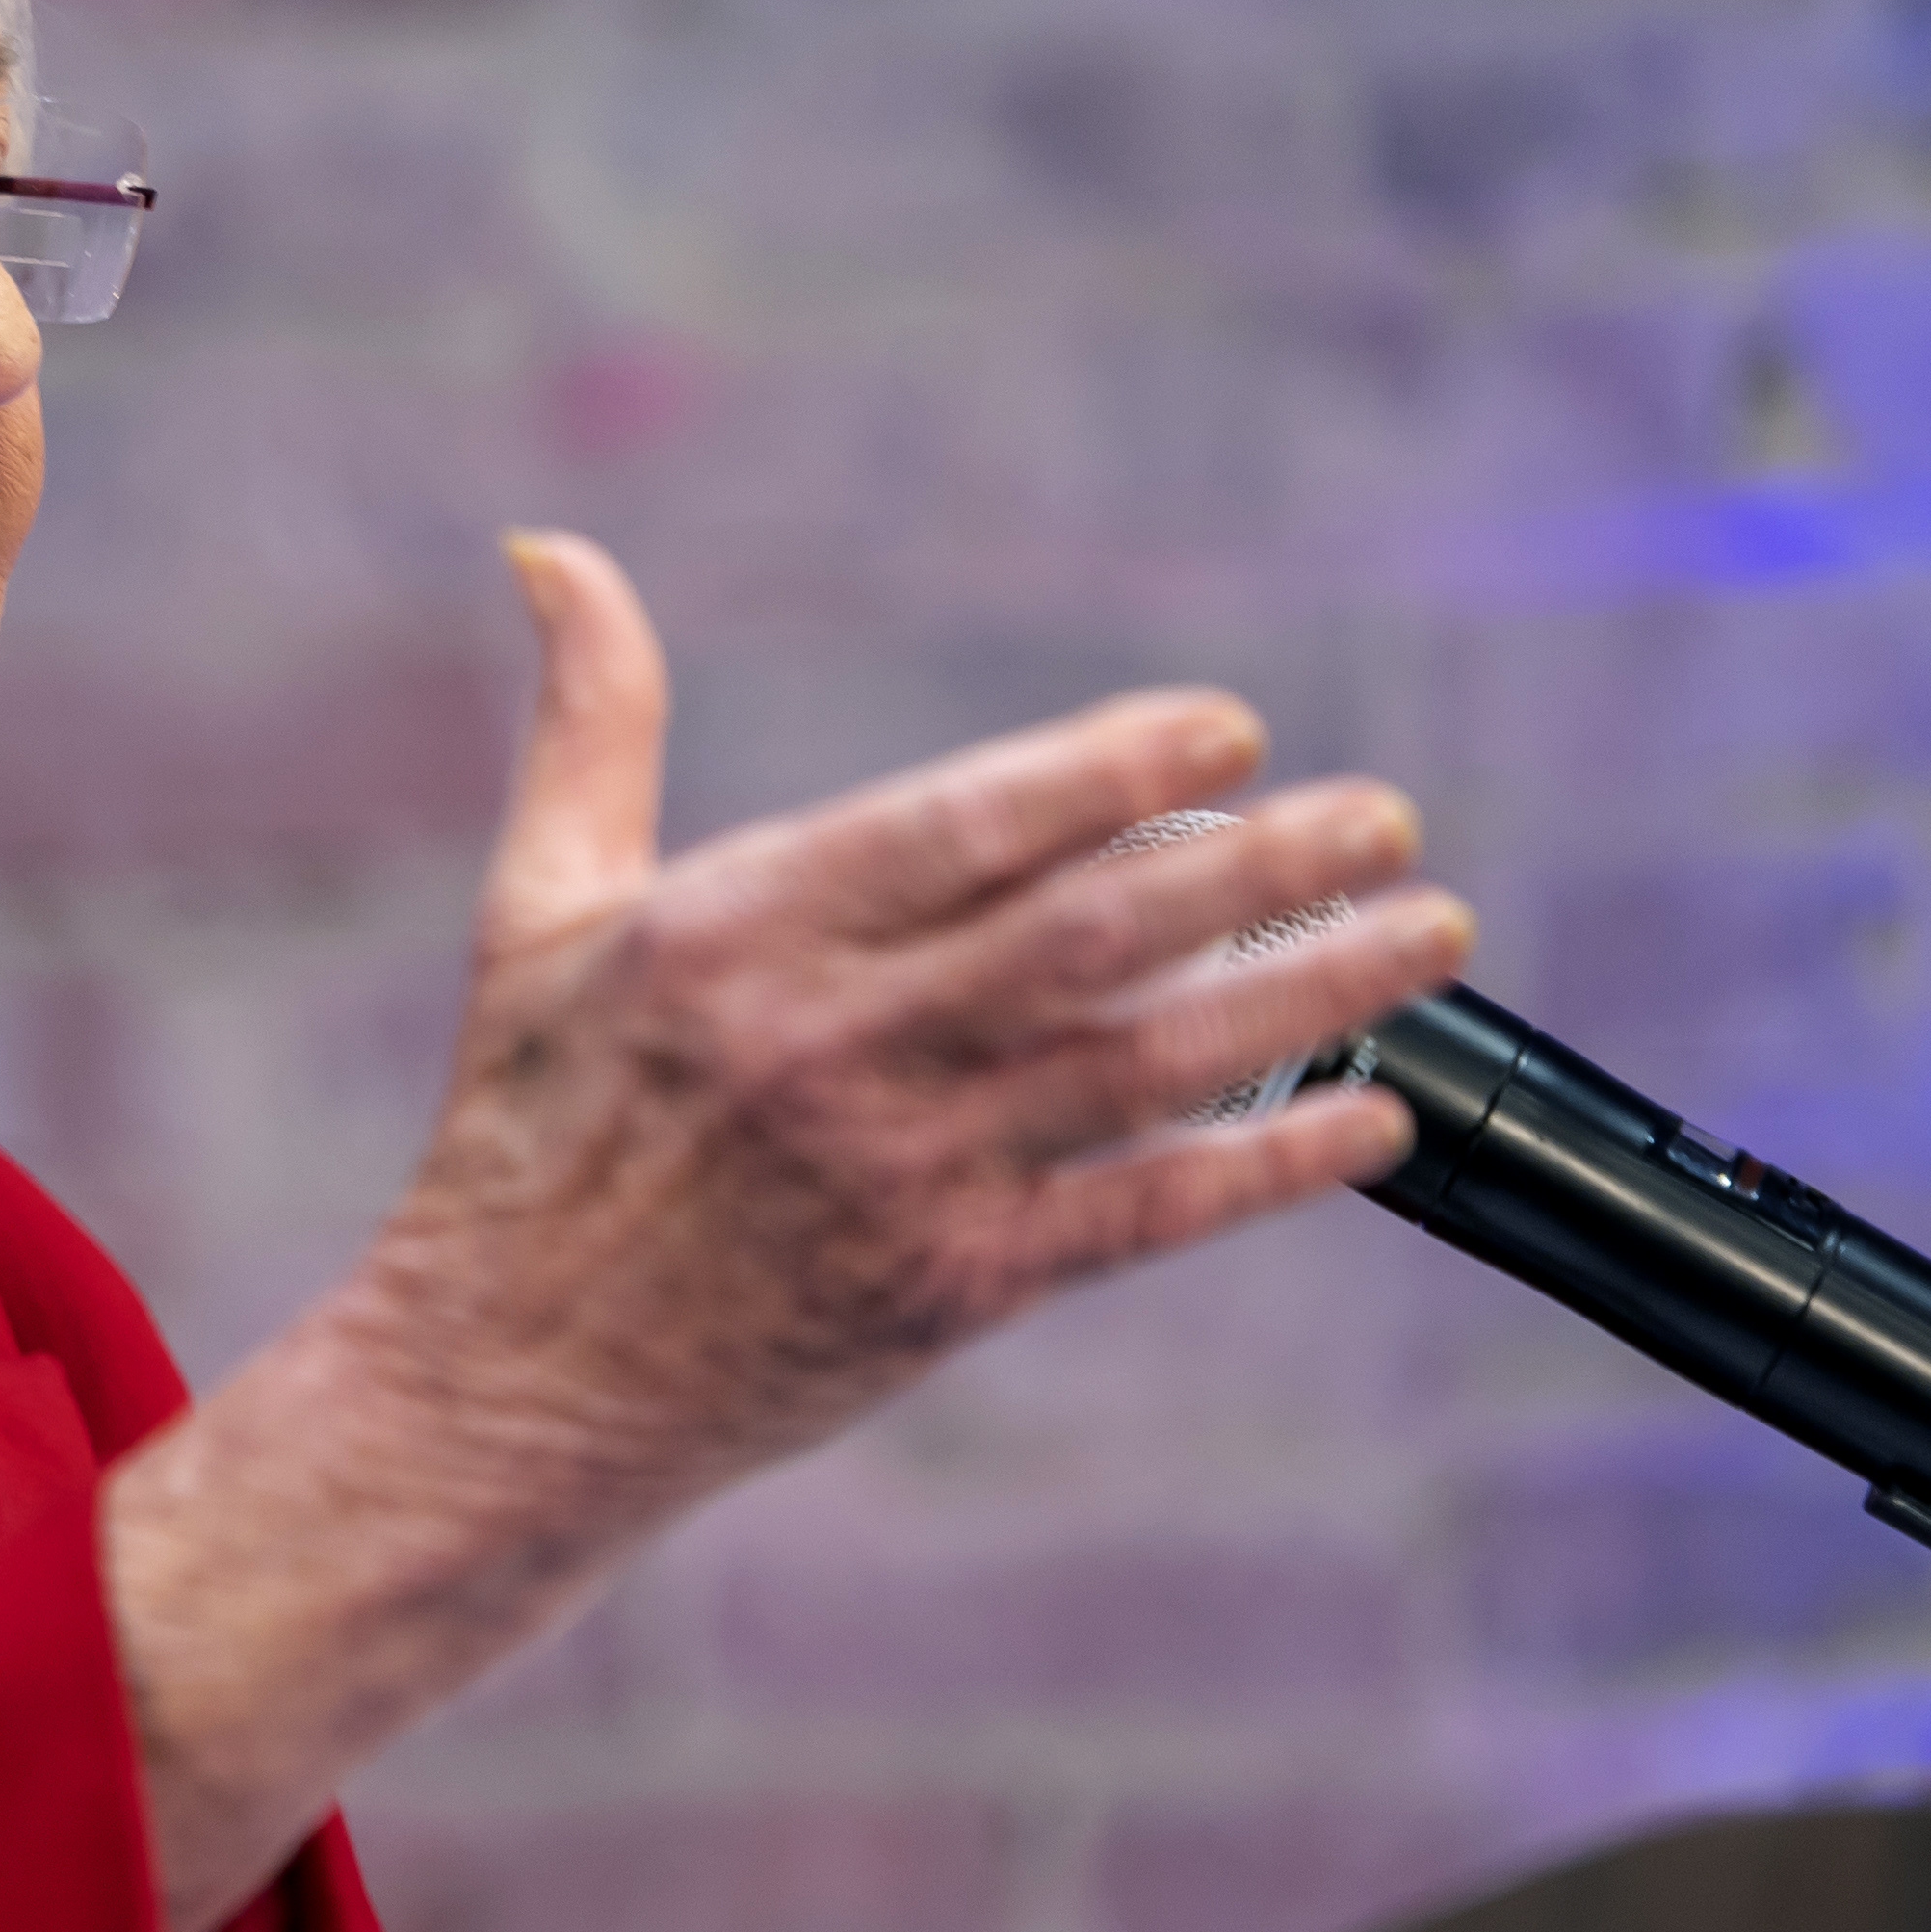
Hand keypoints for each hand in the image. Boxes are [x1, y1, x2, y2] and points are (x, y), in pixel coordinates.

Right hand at [102, 532, 1470, 1931]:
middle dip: (1262, 865)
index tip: (1232, 729)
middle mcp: (827, 1048)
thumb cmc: (525, 1132)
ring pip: (1144, 1065)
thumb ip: (587, 723)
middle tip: (1387, 814)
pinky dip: (1266, 1166)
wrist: (501, 1386)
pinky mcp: (944, 1291)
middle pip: (1089, 935)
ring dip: (1307, 991)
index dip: (1110, 769)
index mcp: (732, 933)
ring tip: (1428, 926)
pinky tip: (1372, 1116)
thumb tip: (549, 545)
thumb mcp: (534, 911)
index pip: (961, 825)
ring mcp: (897, 1175)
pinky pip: (1140, 1216)